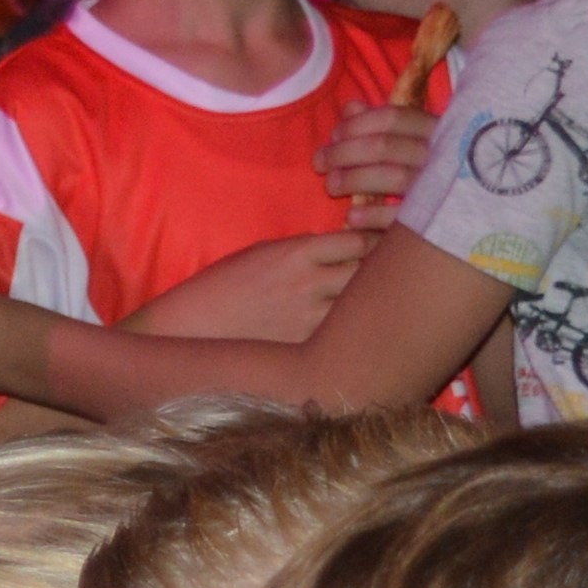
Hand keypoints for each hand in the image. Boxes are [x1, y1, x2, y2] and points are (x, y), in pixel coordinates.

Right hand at [129, 229, 367, 342]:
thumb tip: (339, 249)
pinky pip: (342, 335)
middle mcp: (309, 283)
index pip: (358, 240)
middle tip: (395, 274)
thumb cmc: (223, 286)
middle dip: (384, 271)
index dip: (375, 241)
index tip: (381, 244)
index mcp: (297, 252)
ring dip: (374, 304)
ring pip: (361, 306)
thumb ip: (304, 250)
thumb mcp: (263, 253)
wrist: (192, 327)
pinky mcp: (305, 347)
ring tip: (384, 304)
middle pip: (370, 272)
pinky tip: (358, 332)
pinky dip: (353, 331)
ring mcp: (310, 319)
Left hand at [315, 102, 437, 228]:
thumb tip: (351, 106)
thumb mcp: (408, 144)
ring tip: (330, 186)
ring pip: (394, 176)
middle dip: (345, 152)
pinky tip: (351, 217)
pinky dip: (373, 214)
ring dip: (355, 179)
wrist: (466, 221)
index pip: (393, 117)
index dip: (358, 124)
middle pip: (386, 145)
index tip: (333, 135)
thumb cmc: (428, 173)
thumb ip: (378, 125)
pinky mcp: (436, 222)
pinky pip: (401, 216)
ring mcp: (441, 188)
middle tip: (319, 163)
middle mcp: (443, 155)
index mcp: (436, 130)